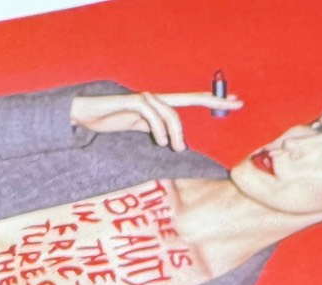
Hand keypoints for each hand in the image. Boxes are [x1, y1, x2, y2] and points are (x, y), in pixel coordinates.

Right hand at [69, 91, 244, 150]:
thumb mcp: (143, 131)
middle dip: (213, 101)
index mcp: (161, 107)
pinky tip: (159, 142)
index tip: (236, 102)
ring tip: (175, 148)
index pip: (192, 101)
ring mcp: (144, 99)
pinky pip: (152, 114)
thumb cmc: (114, 121)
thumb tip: (178, 143)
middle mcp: (156, 99)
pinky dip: (159, 130)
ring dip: (177, 133)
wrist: (85, 114)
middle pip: (188, 99)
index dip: (213, 101)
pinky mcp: (131, 102)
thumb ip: (161, 134)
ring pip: (171, 113)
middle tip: (234, 104)